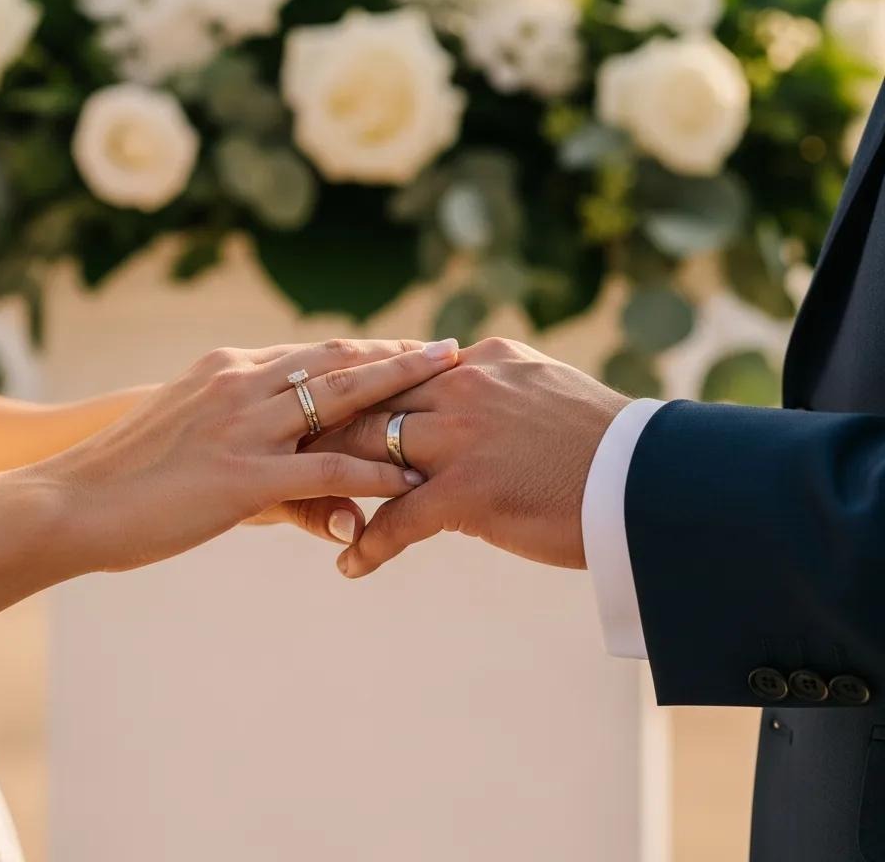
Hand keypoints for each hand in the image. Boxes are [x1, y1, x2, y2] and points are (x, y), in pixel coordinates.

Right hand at [40, 338, 459, 572]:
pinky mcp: (242, 476)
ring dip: (401, 391)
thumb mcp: (195, 445)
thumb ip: (253, 454)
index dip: (366, 348)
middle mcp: (242, 383)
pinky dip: (372, 474)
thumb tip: (309, 488)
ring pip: (341, 400)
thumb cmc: (129, 479)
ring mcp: (244, 426)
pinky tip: (411, 481)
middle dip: (398, 354)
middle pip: (339, 360)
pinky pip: (324, 471)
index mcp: (229, 370)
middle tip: (449, 348)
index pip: (314, 353)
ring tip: (452, 385)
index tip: (408, 345)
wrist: (69, 503)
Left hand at [309, 337, 628, 577]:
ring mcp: (463, 437)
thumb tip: (458, 374)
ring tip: (292, 504)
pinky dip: (369, 544)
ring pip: (371, 453)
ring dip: (328, 483)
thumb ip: (493, 380)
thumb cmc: (600, 441)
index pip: (394, 371)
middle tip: (279, 451)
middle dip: (320, 430)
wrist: (649, 479)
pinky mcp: (471, 489)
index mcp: (478, 362)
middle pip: (369, 406)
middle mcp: (463, 388)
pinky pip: (399, 520)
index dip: (347, 391)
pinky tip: (349, 565)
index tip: (308, 404)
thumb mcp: (541, 386)